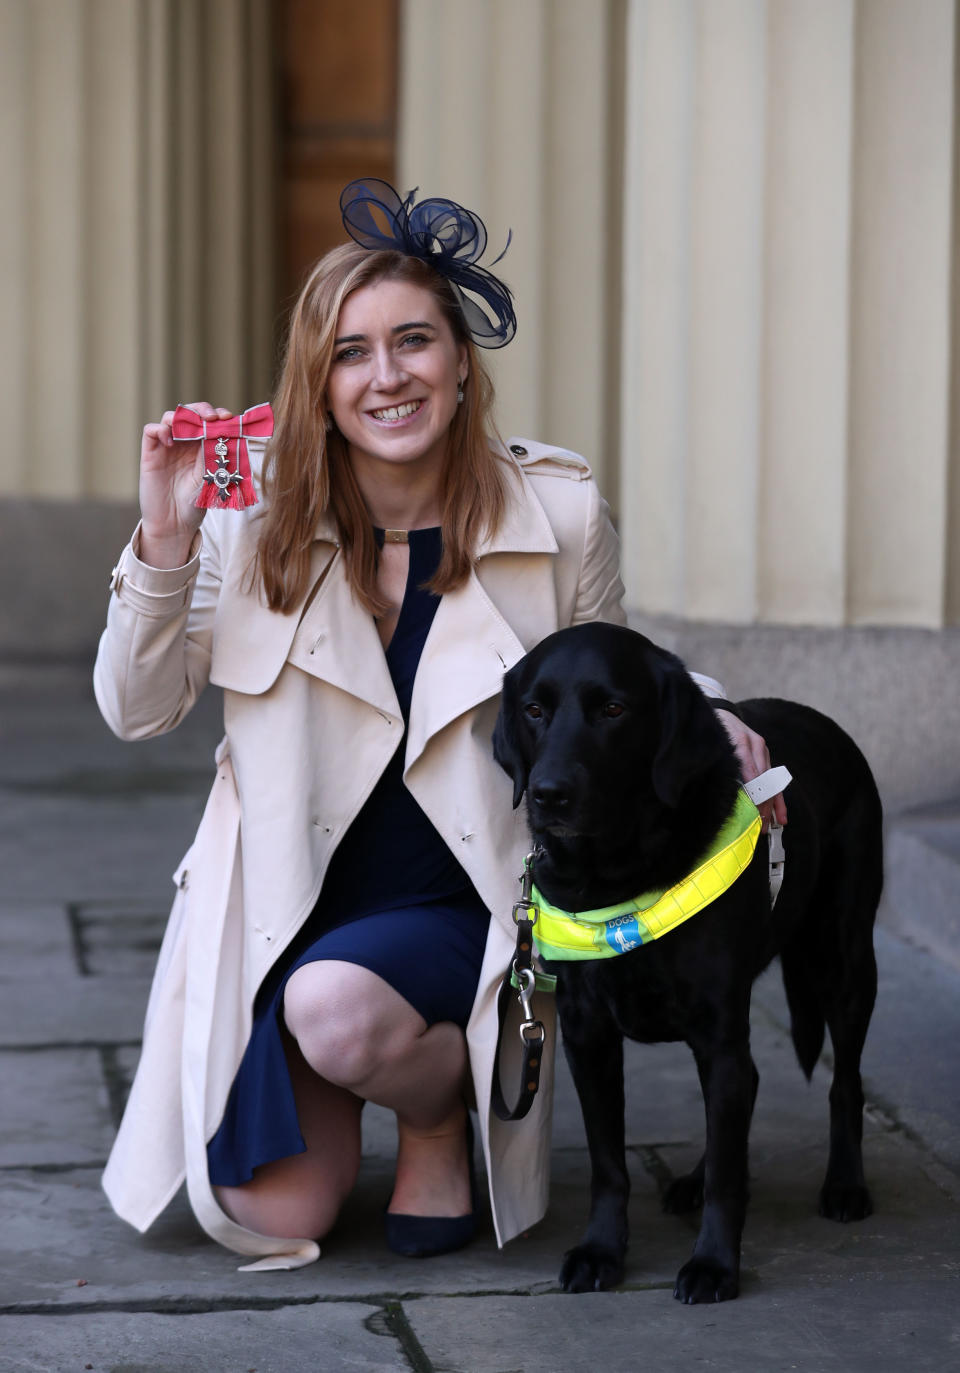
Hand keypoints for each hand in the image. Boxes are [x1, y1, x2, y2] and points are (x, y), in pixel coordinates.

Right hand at [139, 402, 234, 566]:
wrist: (174, 524)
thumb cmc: (194, 503)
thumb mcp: (210, 476)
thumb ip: (214, 454)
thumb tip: (227, 433)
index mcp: (201, 446)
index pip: (208, 421)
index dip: (218, 416)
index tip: (228, 418)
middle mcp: (184, 443)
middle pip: (190, 413)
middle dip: (202, 410)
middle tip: (212, 416)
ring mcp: (166, 446)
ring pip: (170, 417)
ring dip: (182, 416)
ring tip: (194, 425)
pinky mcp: (150, 453)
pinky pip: (151, 431)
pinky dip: (161, 429)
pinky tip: (171, 440)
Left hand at [714, 709, 787, 830]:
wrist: (721, 711)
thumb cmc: (713, 729)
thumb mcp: (712, 743)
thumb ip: (718, 762)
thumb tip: (720, 787)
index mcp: (741, 742)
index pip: (751, 773)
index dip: (753, 793)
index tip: (751, 812)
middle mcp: (756, 746)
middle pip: (763, 781)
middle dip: (762, 805)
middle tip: (758, 825)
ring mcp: (763, 751)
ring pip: (771, 783)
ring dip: (771, 807)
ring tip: (769, 826)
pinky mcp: (765, 756)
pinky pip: (773, 781)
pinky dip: (777, 799)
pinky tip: (781, 815)